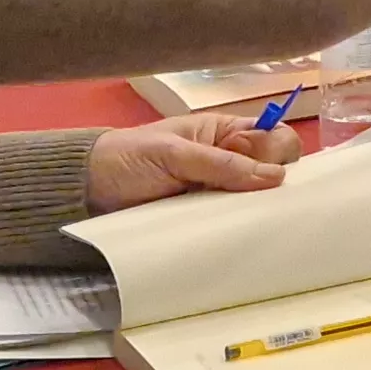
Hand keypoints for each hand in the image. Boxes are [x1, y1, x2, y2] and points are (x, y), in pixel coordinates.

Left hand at [83, 113, 305, 212]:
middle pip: (273, 171)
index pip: (274, 136)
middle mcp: (229, 160)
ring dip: (259, 211)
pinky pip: (234, 222)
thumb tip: (277, 177)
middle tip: (261, 203)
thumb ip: (222, 164)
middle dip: (276, 186)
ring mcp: (219, 192)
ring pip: (257, 200)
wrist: (90, 189)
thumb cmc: (130, 158)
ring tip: (255, 224)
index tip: (273, 173)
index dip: (281, 152)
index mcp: (225, 132)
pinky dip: (240, 228)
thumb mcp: (175, 154)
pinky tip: (244, 237)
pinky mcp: (206, 218)